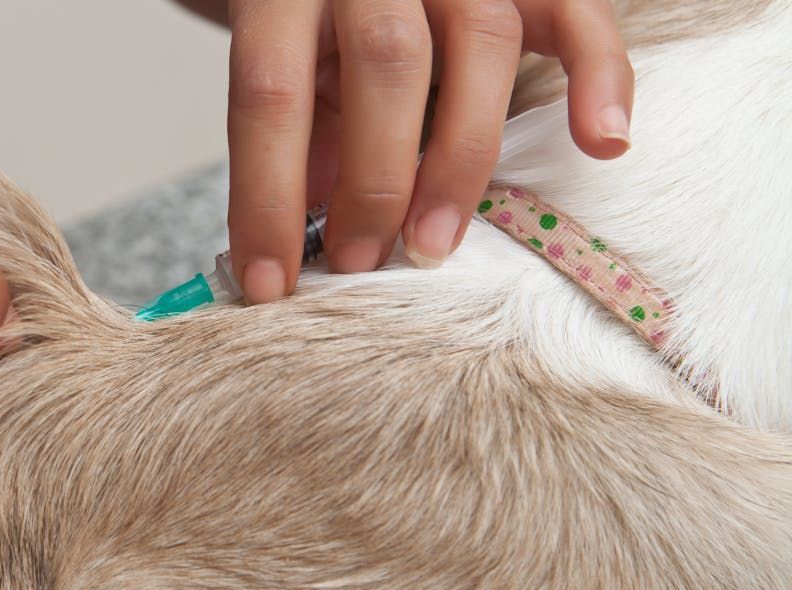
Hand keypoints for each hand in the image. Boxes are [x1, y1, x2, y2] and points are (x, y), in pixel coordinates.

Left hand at [223, 0, 632, 300]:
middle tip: (361, 265)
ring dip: (459, 160)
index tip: (270, 284)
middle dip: (373, 185)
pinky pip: (578, 11)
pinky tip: (602, 144)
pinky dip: (601, 77)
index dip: (266, 197)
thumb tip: (295, 240)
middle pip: (386, 65)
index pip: (272, 94)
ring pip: (481, 42)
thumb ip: (293, 131)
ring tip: (433, 246)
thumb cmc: (306, 17)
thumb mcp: (280, 64)